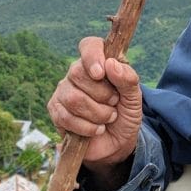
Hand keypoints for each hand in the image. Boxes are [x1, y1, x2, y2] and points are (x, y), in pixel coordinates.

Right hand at [48, 37, 142, 168]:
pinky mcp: (56, 111)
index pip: (89, 45)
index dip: (92, 56)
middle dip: (102, 94)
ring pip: (73, 98)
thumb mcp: (134, 98)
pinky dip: (87, 127)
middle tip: (114, 103)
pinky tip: (96, 129)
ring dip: (97, 113)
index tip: (101, 73)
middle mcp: (77, 73)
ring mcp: (63, 91)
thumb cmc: (124, 115)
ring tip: (108, 118)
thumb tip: (111, 64)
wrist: (116, 144)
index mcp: (98, 63)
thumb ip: (128, 79)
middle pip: (78, 73)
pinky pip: (66, 117)